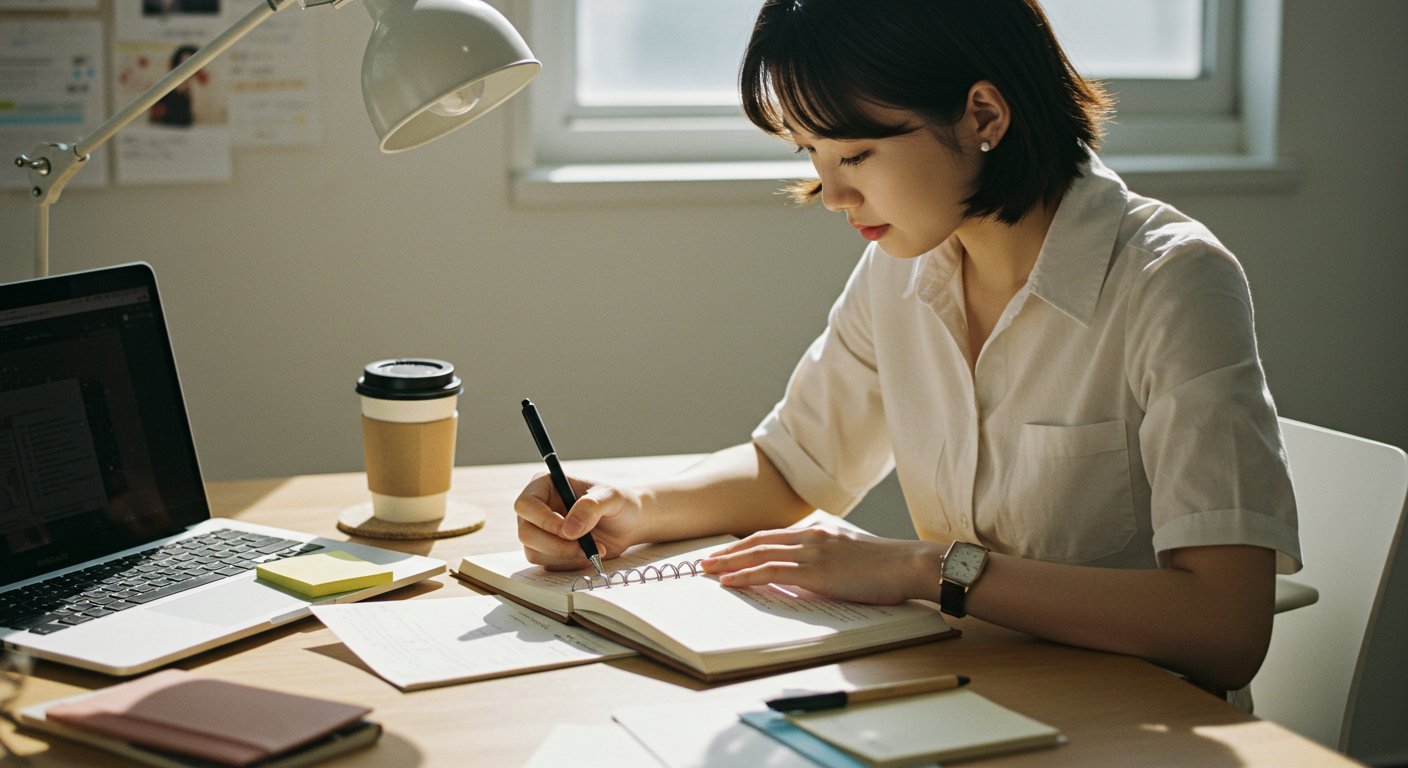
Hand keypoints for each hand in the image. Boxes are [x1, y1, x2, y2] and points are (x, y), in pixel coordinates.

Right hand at [514, 472, 642, 569]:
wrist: (628, 524)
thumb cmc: (618, 503)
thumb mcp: (611, 497)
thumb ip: (591, 507)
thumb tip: (568, 530)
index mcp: (545, 485)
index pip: (526, 504)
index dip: (543, 520)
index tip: (569, 531)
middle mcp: (537, 508)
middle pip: (526, 533)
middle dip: (556, 545)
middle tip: (585, 547)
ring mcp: (540, 531)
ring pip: (534, 552)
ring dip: (565, 557)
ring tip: (594, 548)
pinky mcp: (547, 550)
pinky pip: (547, 565)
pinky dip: (569, 564)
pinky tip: (588, 555)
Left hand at [700, 524, 942, 604]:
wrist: (910, 565)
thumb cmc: (888, 569)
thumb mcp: (852, 557)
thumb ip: (828, 561)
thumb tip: (808, 576)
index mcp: (820, 532)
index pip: (773, 536)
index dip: (747, 544)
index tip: (727, 553)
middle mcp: (811, 536)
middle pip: (759, 541)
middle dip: (729, 551)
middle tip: (706, 560)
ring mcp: (813, 551)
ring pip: (759, 554)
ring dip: (729, 563)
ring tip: (707, 571)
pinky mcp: (816, 571)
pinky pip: (772, 571)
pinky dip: (746, 575)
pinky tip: (730, 581)